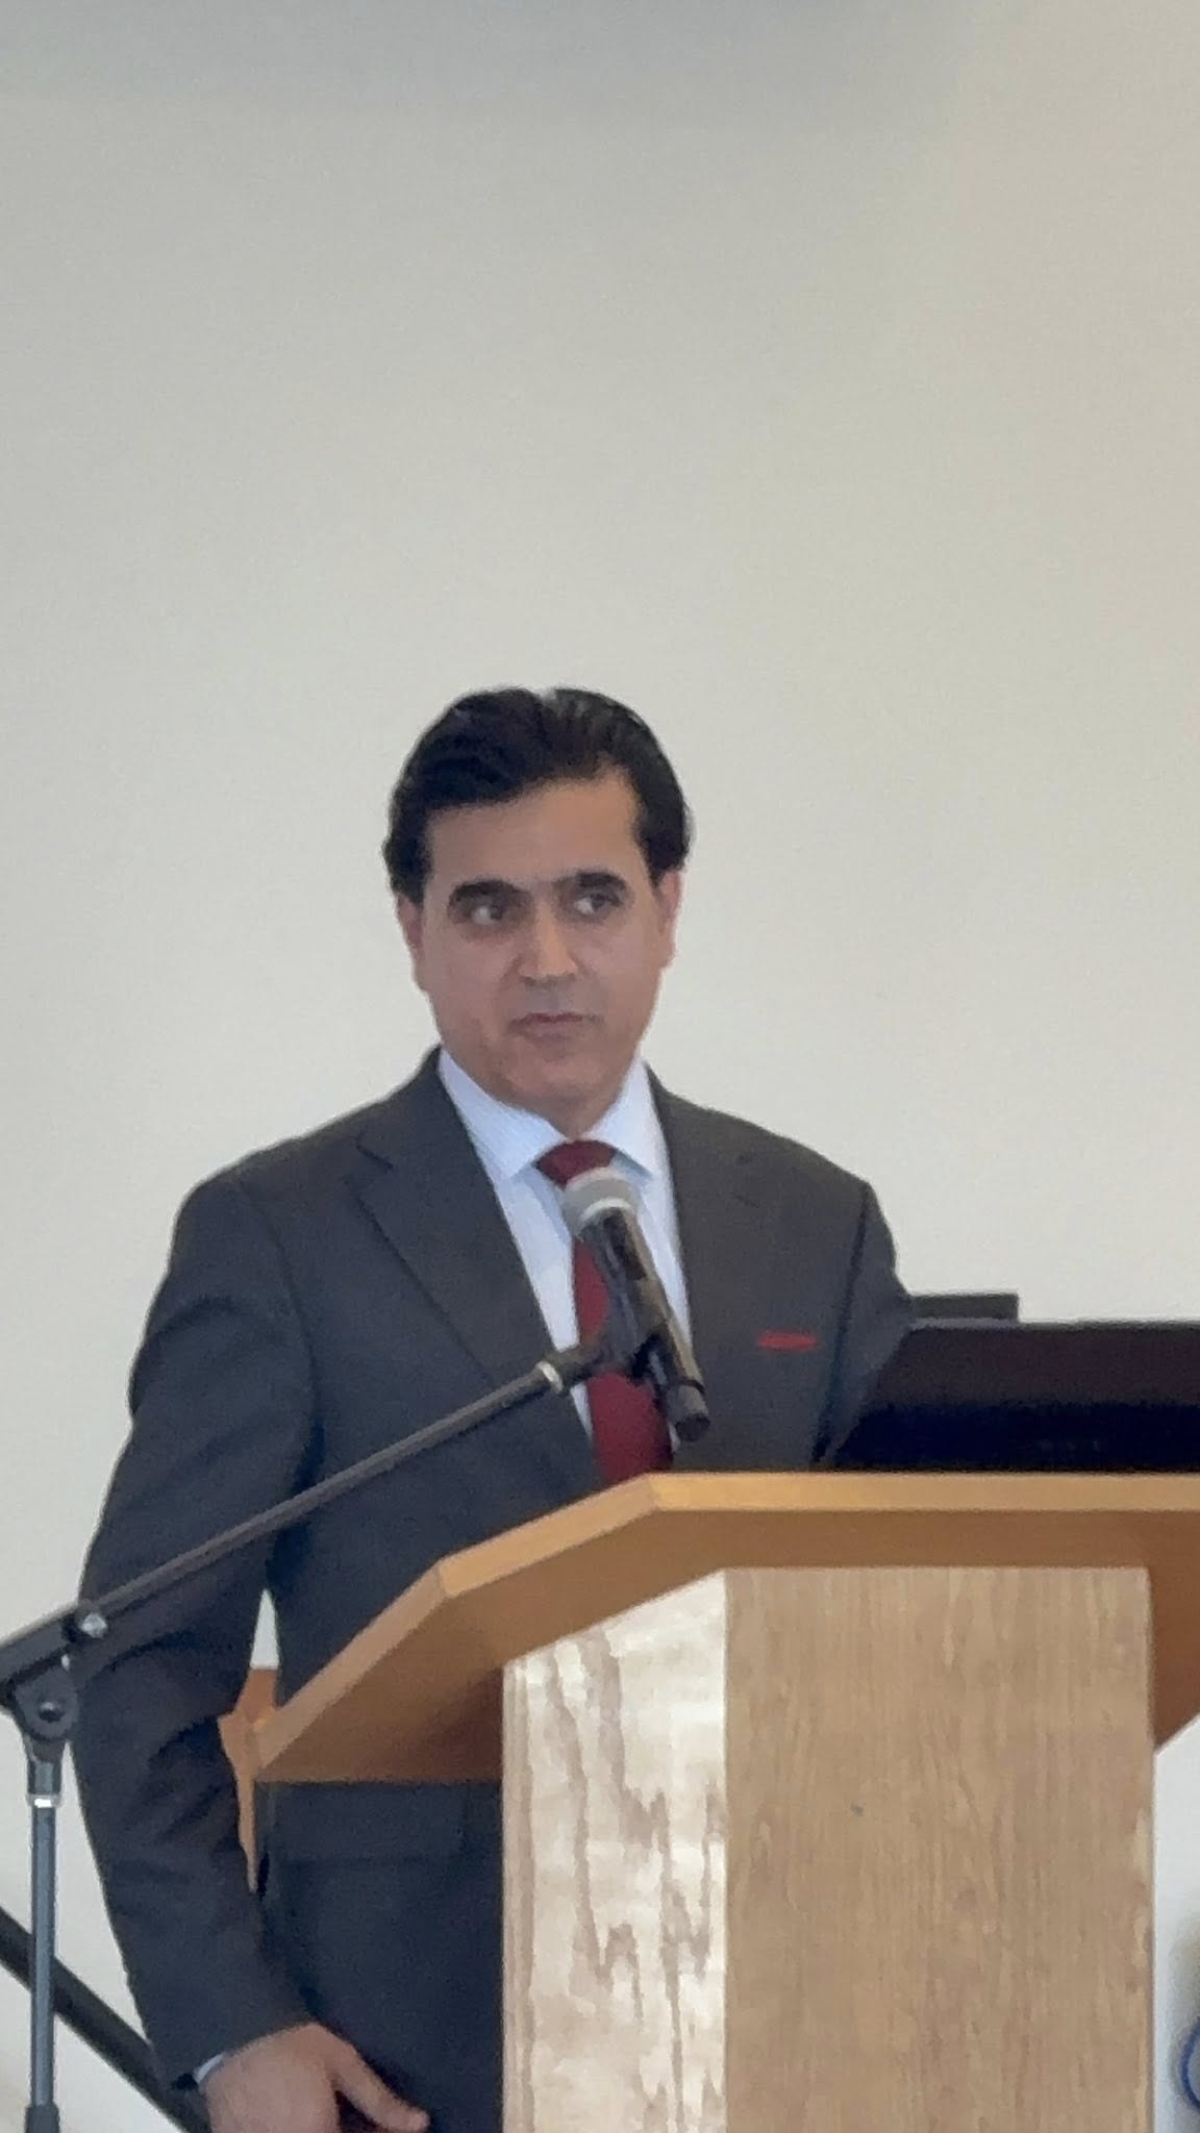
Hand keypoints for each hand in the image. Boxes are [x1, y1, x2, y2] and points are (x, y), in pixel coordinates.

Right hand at [204, 2022, 428, 2132]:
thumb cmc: (294, 2044)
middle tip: (346, 2117)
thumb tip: (421, 2123)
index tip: (384, 2129)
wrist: (235, 2035)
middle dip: (344, 2132)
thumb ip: (381, 2101)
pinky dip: (297, 2132)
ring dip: (323, 2130)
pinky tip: (302, 2118)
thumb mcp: (343, 2064)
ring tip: (328, 2114)